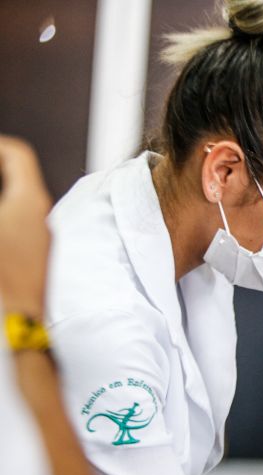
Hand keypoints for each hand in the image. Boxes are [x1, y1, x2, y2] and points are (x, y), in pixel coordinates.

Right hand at [0, 135, 51, 318]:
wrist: (26, 316)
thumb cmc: (6, 274)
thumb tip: (2, 202)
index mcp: (29, 198)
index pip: (18, 154)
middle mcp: (41, 210)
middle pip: (18, 172)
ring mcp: (42, 229)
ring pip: (19, 195)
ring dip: (1, 188)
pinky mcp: (38, 247)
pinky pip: (20, 216)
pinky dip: (5, 209)